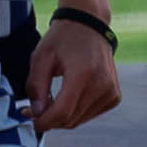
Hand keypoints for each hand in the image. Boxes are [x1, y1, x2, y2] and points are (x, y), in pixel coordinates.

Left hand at [25, 14, 121, 131]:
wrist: (89, 24)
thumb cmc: (62, 39)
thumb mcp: (41, 57)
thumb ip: (35, 87)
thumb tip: (37, 113)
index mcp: (83, 74)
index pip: (63, 112)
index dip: (44, 122)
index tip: (31, 121)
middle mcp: (102, 85)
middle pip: (70, 120)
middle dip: (50, 120)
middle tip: (34, 110)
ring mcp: (111, 92)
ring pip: (79, 121)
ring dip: (61, 118)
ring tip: (49, 103)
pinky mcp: (114, 96)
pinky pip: (89, 115)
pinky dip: (74, 112)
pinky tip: (67, 98)